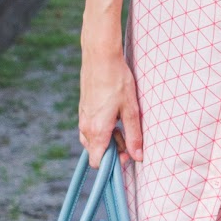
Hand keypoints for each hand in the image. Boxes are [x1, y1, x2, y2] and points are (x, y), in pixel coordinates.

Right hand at [79, 47, 143, 168]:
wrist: (100, 57)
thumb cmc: (118, 81)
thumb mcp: (131, 110)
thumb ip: (134, 136)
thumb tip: (138, 157)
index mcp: (97, 131)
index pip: (97, 162)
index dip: (112, 163)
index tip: (126, 155)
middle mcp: (86, 127)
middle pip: (96, 152)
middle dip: (112, 149)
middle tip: (127, 135)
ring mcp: (82, 118)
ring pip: (93, 139)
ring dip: (107, 138)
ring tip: (121, 122)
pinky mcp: (83, 109)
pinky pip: (90, 128)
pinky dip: (102, 127)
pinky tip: (114, 113)